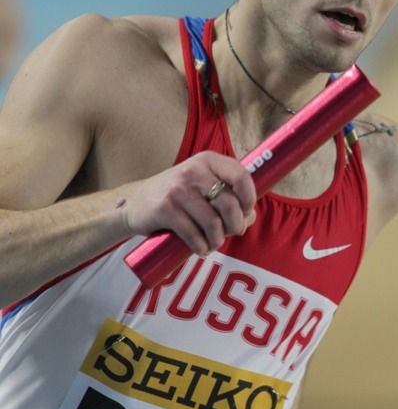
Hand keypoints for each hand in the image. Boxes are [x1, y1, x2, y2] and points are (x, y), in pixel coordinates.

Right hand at [121, 150, 255, 254]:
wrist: (136, 203)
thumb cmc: (178, 196)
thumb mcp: (202, 185)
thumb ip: (228, 196)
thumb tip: (249, 217)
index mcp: (208, 160)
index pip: (241, 177)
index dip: (249, 200)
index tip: (245, 213)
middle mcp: (194, 171)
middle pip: (230, 205)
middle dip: (235, 226)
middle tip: (229, 233)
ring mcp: (179, 189)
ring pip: (213, 223)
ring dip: (217, 240)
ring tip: (213, 243)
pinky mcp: (165, 209)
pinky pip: (194, 235)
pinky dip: (201, 247)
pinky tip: (200, 248)